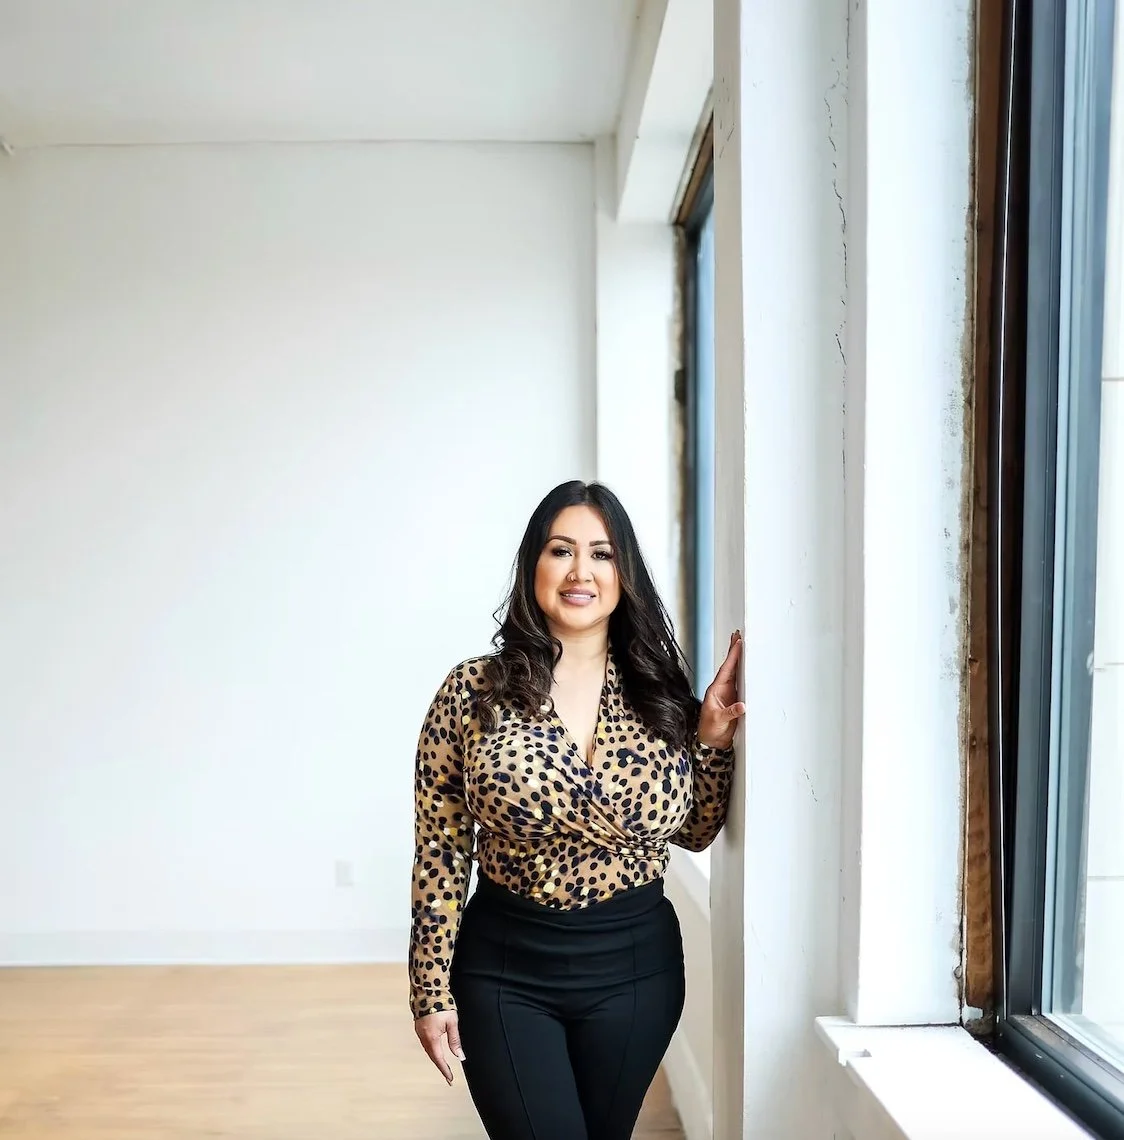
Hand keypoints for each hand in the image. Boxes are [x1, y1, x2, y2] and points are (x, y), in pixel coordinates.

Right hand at [414, 1010, 465, 1084]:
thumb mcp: (452, 1022)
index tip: (450, 1080)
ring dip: (436, 1058)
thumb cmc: (441, 1004)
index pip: (439, 1059)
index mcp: (432, 1038)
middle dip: (441, 1066)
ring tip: (444, 1065)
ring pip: (428, 1050)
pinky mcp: (419, 1027)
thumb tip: (459, 1056)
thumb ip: (455, 1040)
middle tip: (448, 1076)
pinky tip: (436, 1050)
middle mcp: (423, 1037)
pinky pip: (425, 1043)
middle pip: (432, 1056)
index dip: (445, 1070)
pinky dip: (432, 1049)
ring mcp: (419, 1032)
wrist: (428, 990)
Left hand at [697, 630, 745, 749]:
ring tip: (742, 644)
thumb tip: (742, 705)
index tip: (738, 643)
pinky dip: (744, 671)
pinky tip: (748, 665)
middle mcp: (721, 688)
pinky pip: (740, 681)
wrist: (711, 742)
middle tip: (738, 635)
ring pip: (735, 672)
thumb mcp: (719, 721)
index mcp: (715, 690)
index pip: (726, 669)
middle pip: (729, 666)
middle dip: (734, 651)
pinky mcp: (734, 699)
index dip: (732, 656)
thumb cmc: (710, 730)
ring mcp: (728, 693)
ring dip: (739, 658)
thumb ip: (730, 713)